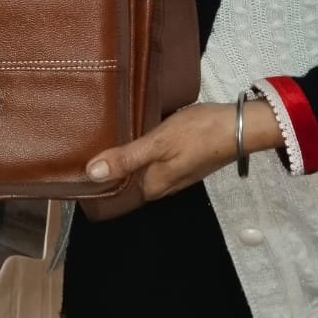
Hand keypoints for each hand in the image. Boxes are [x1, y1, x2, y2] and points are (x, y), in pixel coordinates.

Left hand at [84, 100, 282, 201]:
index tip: (75, 165)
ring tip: (102, 135)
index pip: (117, 192)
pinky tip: (133, 131)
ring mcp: (175, 171)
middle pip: (128, 179)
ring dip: (125, 156)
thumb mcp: (158, 143)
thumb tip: (91, 175)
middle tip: (84, 144)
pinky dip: (141, 148)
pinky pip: (154, 157)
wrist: (241, 126)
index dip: (98, 181)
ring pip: (141, 168)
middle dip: (110, 166)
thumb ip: (126, 159)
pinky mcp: (183, 157)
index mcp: (154, 186)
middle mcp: (162, 184)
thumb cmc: (198, 134)